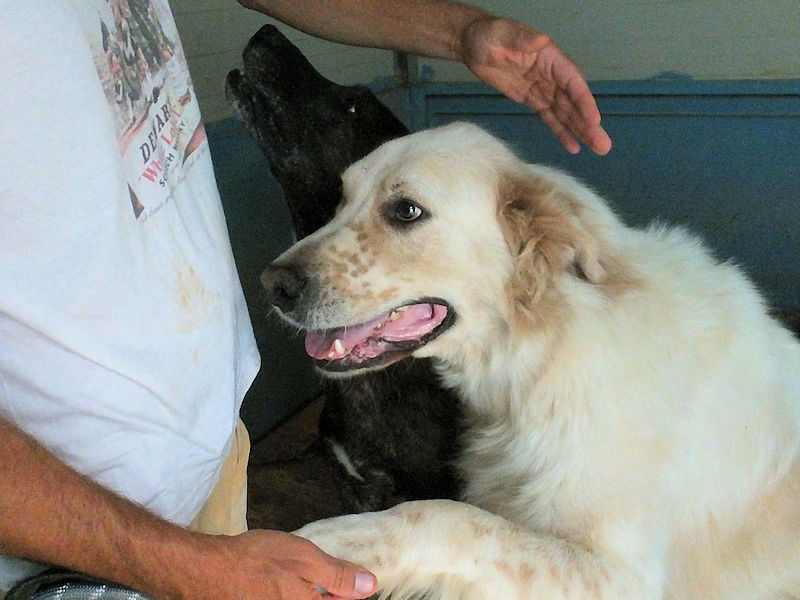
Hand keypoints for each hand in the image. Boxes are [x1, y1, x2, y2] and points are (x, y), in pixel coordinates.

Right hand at [186, 530, 376, 599]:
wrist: (206, 570)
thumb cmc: (254, 561)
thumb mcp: (304, 559)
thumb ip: (337, 575)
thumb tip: (368, 585)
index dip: (350, 595)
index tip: (357, 584)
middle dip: (332, 594)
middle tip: (337, 579)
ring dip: (312, 594)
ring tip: (301, 577)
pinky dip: (294, 593)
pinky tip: (287, 582)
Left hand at [460, 17, 611, 154]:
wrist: (474, 45)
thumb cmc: (489, 35)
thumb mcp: (503, 33)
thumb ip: (522, 39)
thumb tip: (541, 39)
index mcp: (550, 57)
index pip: (572, 82)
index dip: (584, 101)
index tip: (594, 120)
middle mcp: (552, 74)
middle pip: (574, 102)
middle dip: (588, 124)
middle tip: (603, 145)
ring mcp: (543, 88)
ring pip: (566, 113)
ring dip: (581, 131)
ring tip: (598, 149)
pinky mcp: (532, 99)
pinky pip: (550, 118)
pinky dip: (561, 132)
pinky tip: (573, 147)